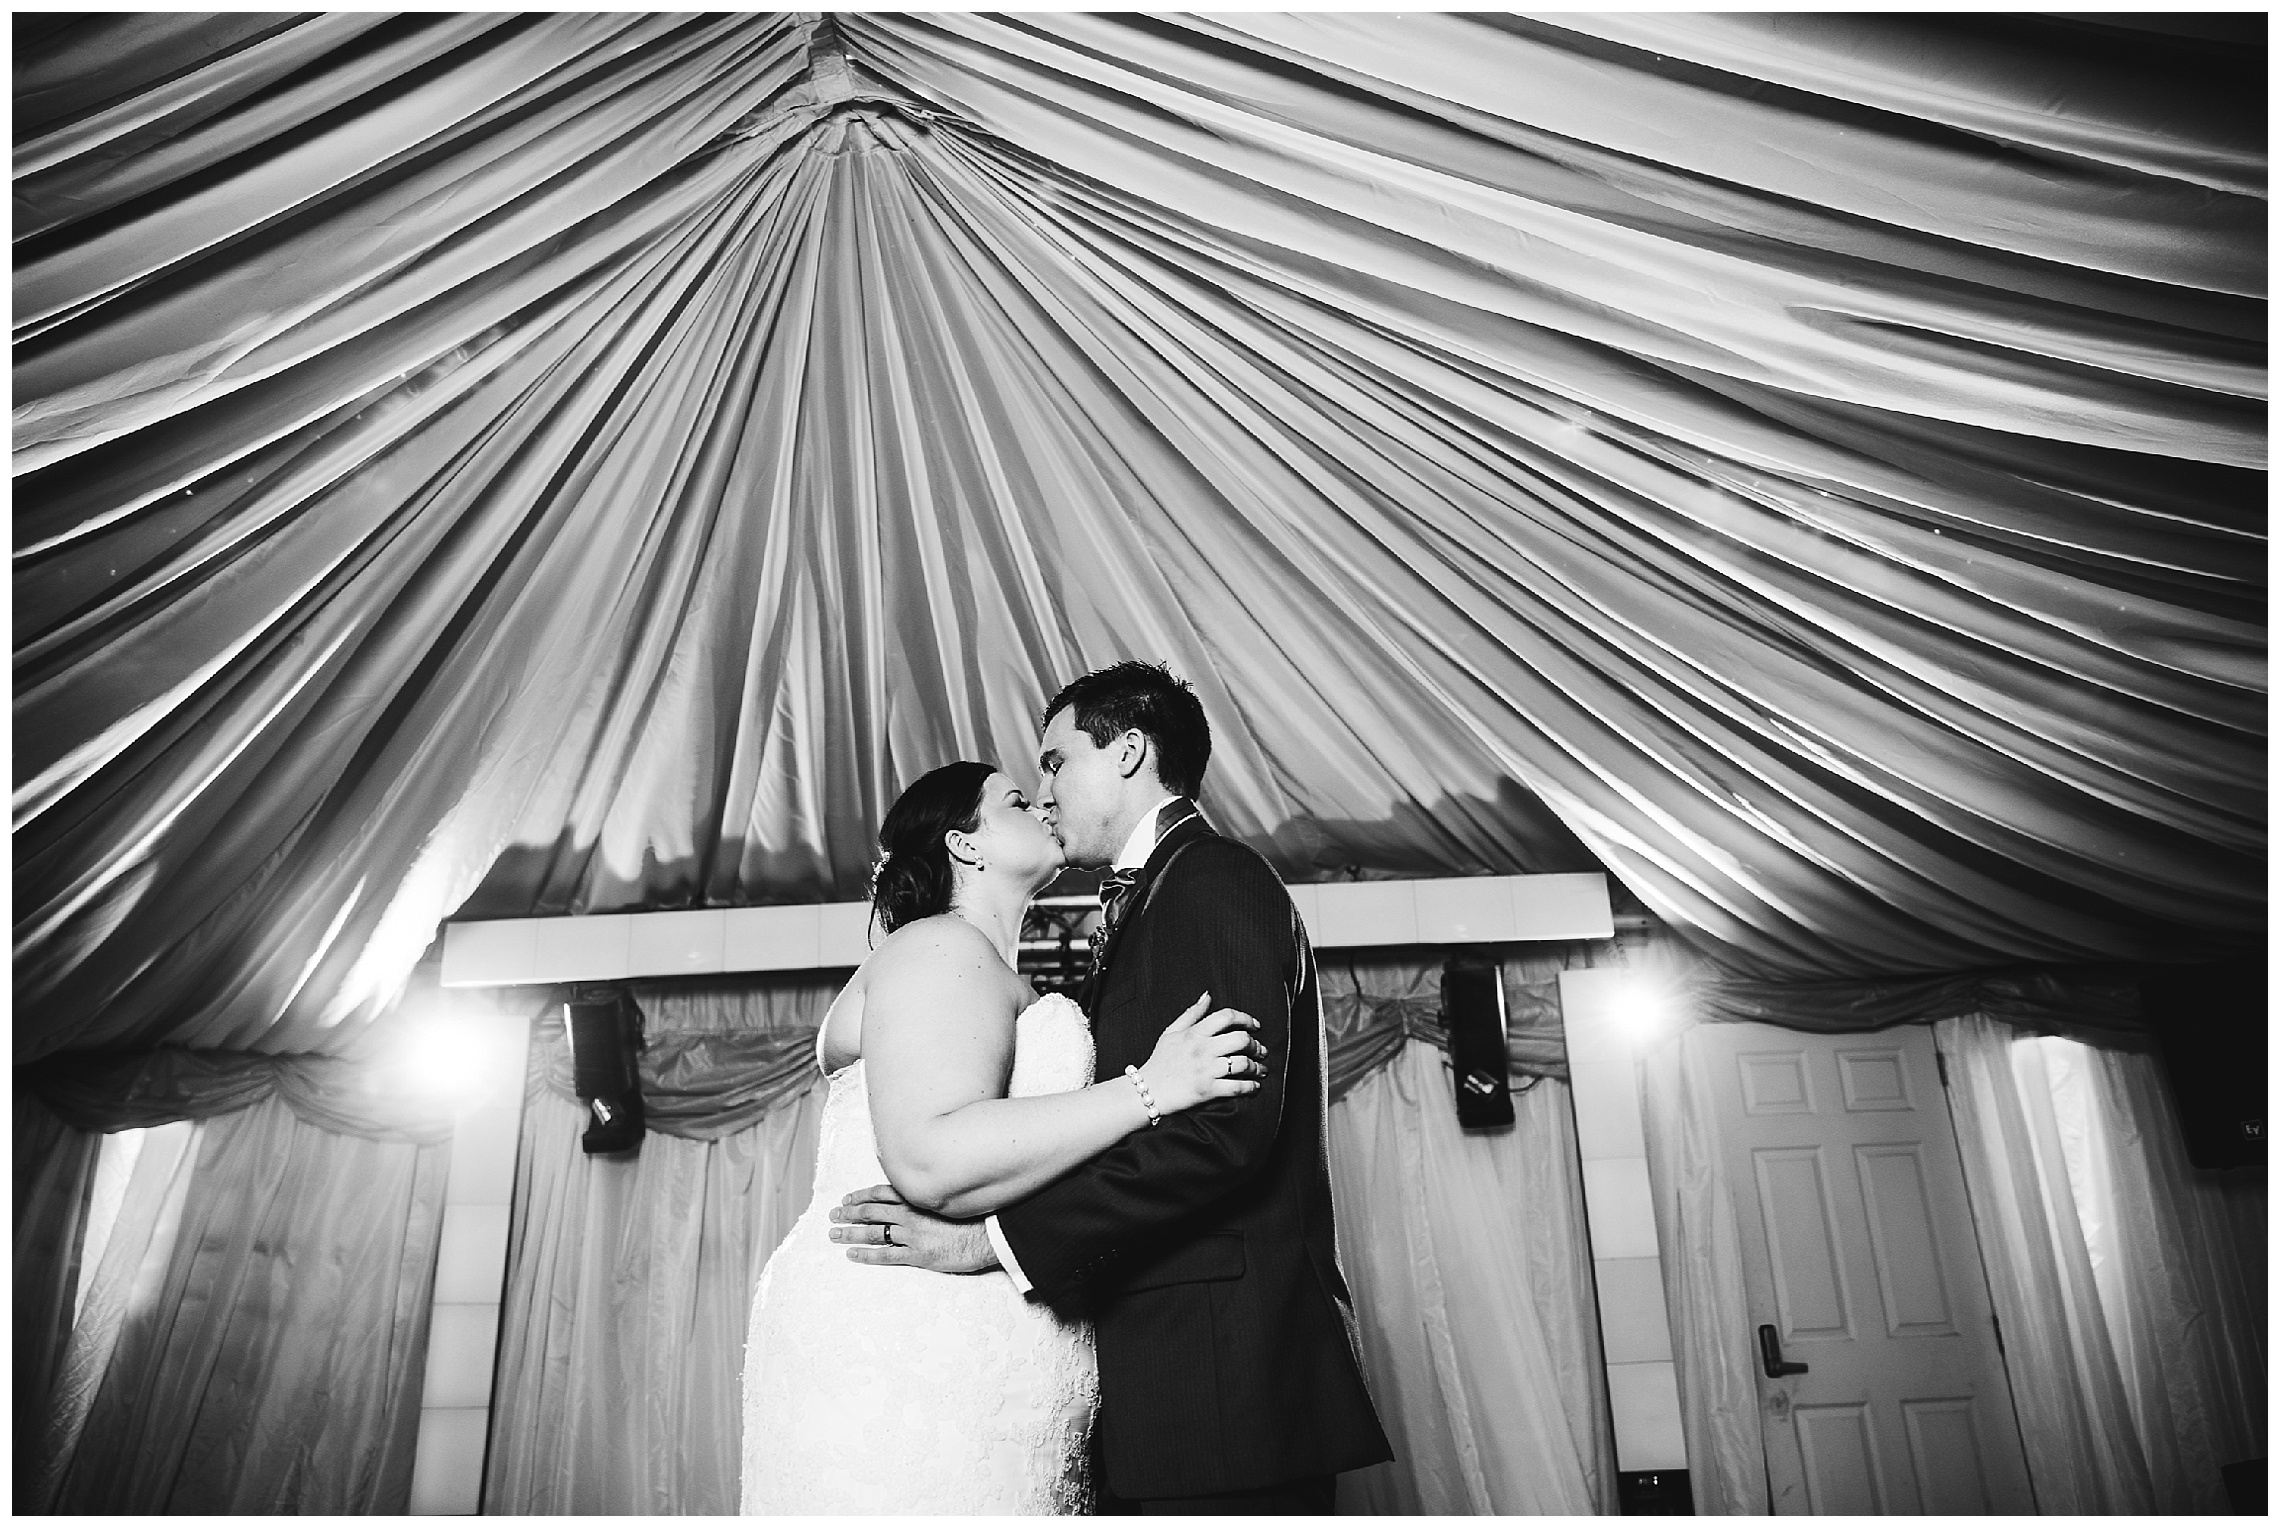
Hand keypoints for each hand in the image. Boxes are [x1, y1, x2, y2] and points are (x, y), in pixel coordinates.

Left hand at [829, 1185, 999, 1272]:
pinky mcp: (917, 1254)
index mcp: (918, 1198)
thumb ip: (928, 1195)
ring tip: (834, 1234)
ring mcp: (912, 1234)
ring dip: (851, 1232)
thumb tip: (915, 1194)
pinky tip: (852, 1254)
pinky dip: (866, 1254)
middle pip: (871, 1211)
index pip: (881, 1192)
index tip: (847, 1198)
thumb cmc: (972, 1216)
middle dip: (849, 1213)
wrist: (988, 1235)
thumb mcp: (947, 1198)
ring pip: (873, 1232)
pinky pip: (886, 1255)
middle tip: (833, 1216)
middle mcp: (910, 1213)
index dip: (861, 1195)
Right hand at [1136, 990, 1267, 1114]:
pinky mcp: (1208, 1090)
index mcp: (1195, 1033)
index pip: (1227, 1017)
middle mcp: (1202, 1049)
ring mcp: (1206, 1070)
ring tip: (1261, 1069)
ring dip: (1257, 1067)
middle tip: (1260, 1050)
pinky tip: (1255, 1086)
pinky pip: (1237, 1087)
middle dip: (1256, 1045)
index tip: (1256, 1026)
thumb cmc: (1160, 1061)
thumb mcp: (1171, 1032)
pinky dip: (1251, 1086)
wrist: (1148, 1091)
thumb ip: (1192, 1013)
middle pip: (1241, 1040)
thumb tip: (1208, 995)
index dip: (1246, 1019)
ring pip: (1243, 1064)